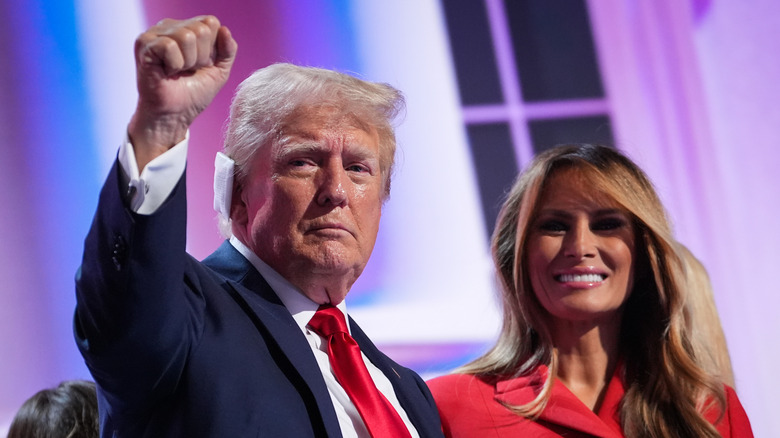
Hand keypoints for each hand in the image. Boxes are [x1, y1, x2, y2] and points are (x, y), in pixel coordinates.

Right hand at [128, 15, 237, 170]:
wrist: (174, 115)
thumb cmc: (193, 94)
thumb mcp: (219, 71)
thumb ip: (228, 50)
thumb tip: (225, 29)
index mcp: (186, 28)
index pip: (210, 22)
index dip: (212, 49)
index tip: (200, 65)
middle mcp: (169, 26)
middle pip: (201, 29)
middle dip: (201, 57)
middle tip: (188, 71)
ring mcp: (154, 33)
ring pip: (187, 36)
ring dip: (188, 62)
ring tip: (178, 72)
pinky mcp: (144, 45)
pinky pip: (170, 46)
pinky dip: (175, 65)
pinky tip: (167, 72)